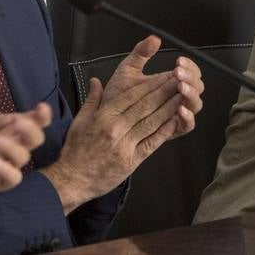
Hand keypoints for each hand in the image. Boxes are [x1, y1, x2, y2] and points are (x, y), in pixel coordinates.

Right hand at [41, 38, 201, 210]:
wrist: (72, 179)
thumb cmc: (75, 150)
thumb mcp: (79, 121)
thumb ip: (92, 100)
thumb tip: (96, 81)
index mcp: (103, 117)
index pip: (130, 96)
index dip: (149, 84)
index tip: (162, 75)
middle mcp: (115, 128)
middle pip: (144, 106)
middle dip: (164, 91)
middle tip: (178, 80)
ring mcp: (125, 145)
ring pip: (151, 122)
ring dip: (169, 108)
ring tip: (182, 97)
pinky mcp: (131, 160)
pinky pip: (151, 143)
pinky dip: (164, 131)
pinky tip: (175, 121)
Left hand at [103, 36, 204, 138]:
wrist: (107, 118)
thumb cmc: (119, 95)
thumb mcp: (128, 69)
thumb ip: (141, 53)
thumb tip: (154, 38)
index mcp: (171, 82)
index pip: (191, 72)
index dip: (189, 66)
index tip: (179, 61)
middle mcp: (178, 97)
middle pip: (198, 87)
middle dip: (191, 78)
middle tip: (178, 73)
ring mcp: (177, 114)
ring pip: (196, 105)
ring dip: (191, 94)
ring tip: (180, 87)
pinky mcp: (172, 130)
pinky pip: (188, 125)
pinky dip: (187, 117)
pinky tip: (180, 109)